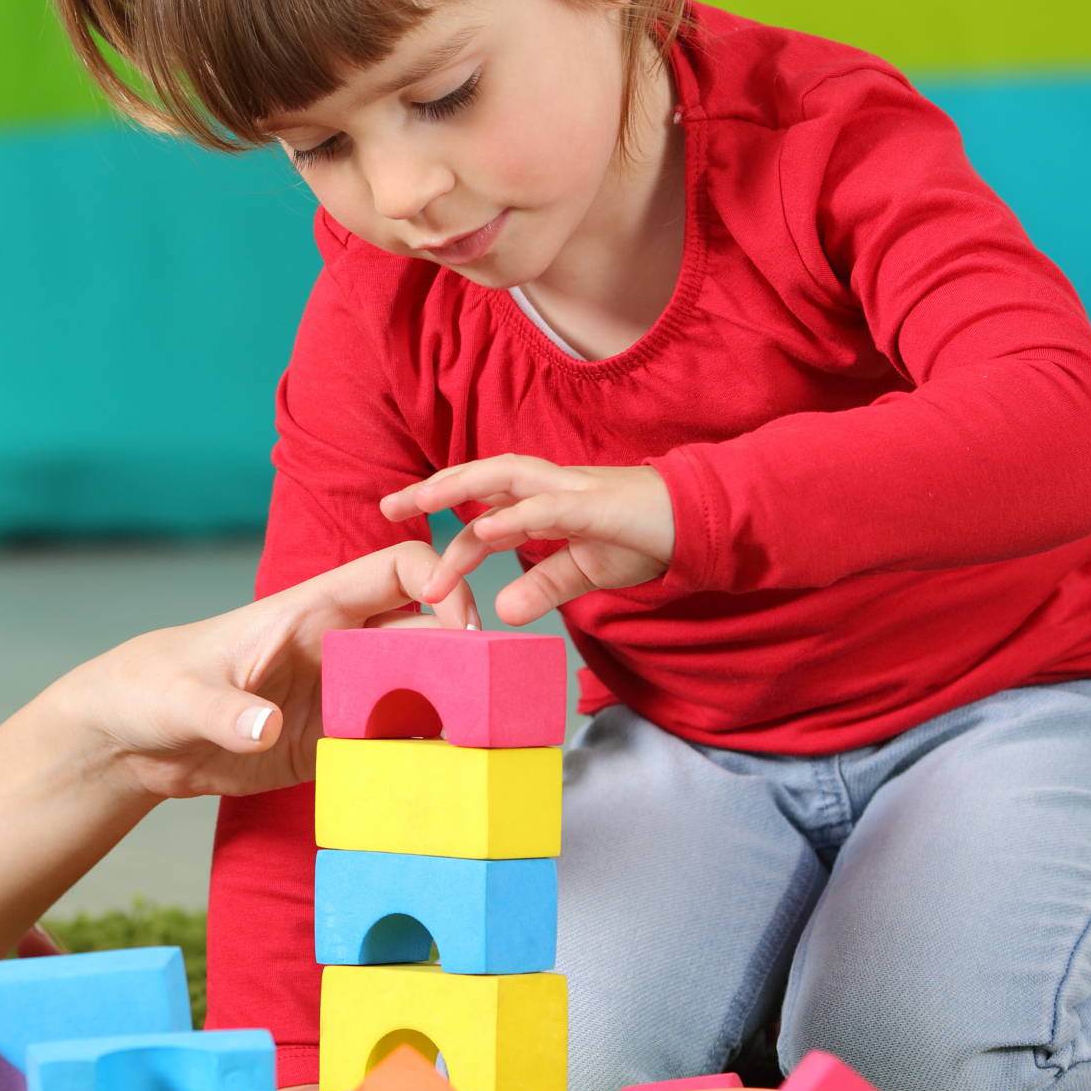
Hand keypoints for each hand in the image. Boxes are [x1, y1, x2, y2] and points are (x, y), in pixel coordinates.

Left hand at [52, 542, 473, 801]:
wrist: (131, 741)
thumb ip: (222, 712)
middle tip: (491, 704)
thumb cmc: (150, 689)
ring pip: (425, 688)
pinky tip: (441, 783)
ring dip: (456, 711)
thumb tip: (264, 728)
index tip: (462, 629)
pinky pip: (397, 742)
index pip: (397, 570)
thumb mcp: (180, 700)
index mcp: (310, 611)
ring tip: (481, 749)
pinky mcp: (335, 744)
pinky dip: (424, 757)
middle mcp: (339, 648)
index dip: (442, 584)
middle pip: (430, 632)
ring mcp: (343, 696)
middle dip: (469, 657)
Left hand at [380, 455, 673, 625]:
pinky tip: (483, 529)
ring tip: (421, 500)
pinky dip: (514, 516)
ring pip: (507, 478)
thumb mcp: (584, 571)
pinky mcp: (600, 506)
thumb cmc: (646, 539)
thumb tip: (503, 613)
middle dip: (433, 489)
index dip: (446, 527)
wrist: (704, 523)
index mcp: (545, 504)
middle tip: (385, 507)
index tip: (405, 542)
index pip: (485, 512)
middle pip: (482, 480)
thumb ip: (543, 587)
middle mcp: (552, 488)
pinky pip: (549, 508)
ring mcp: (575, 491)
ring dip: (462, 487)